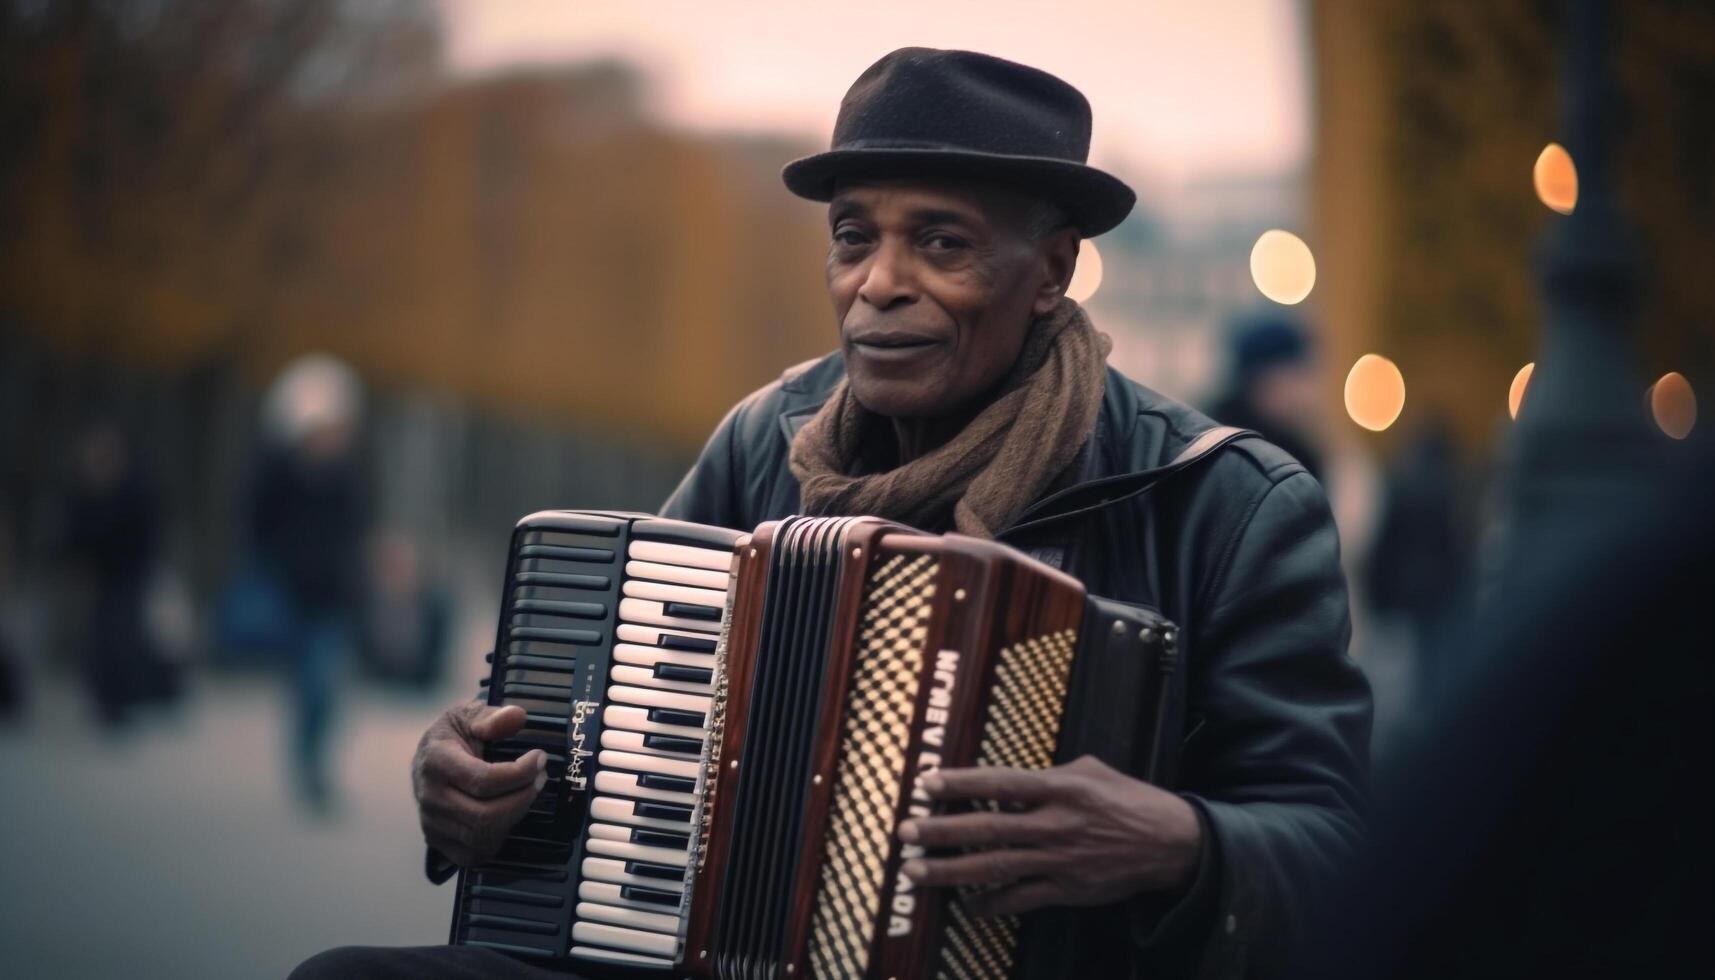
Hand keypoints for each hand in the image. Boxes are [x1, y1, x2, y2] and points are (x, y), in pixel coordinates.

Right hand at [413, 701, 546, 867]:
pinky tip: (508, 816)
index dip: (520, 773)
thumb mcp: (470, 715)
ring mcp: (431, 823)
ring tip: (527, 793)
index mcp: (436, 761)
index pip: (483, 780)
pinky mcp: (437, 841)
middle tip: (540, 778)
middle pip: (485, 816)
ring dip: (515, 817)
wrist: (428, 757)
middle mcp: (430, 796)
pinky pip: (473, 855)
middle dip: (522, 798)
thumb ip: (492, 716)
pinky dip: (497, 840)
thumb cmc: (454, 735)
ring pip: (482, 838)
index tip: (539, 758)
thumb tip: (517, 718)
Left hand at [898, 755, 1200, 916]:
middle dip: (941, 832)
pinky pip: (1021, 899)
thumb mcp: (1091, 770)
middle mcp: (1056, 824)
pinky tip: (964, 905)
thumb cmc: (1128, 800)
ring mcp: (1060, 860)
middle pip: (988, 828)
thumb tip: (1008, 783)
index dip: (961, 783)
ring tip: (915, 872)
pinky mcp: (1068, 889)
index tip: (926, 784)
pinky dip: (990, 903)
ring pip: (995, 867)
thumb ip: (1048, 775)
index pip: (1000, 782)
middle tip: (905, 833)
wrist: (1171, 844)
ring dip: (951, 871)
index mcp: (1061, 788)